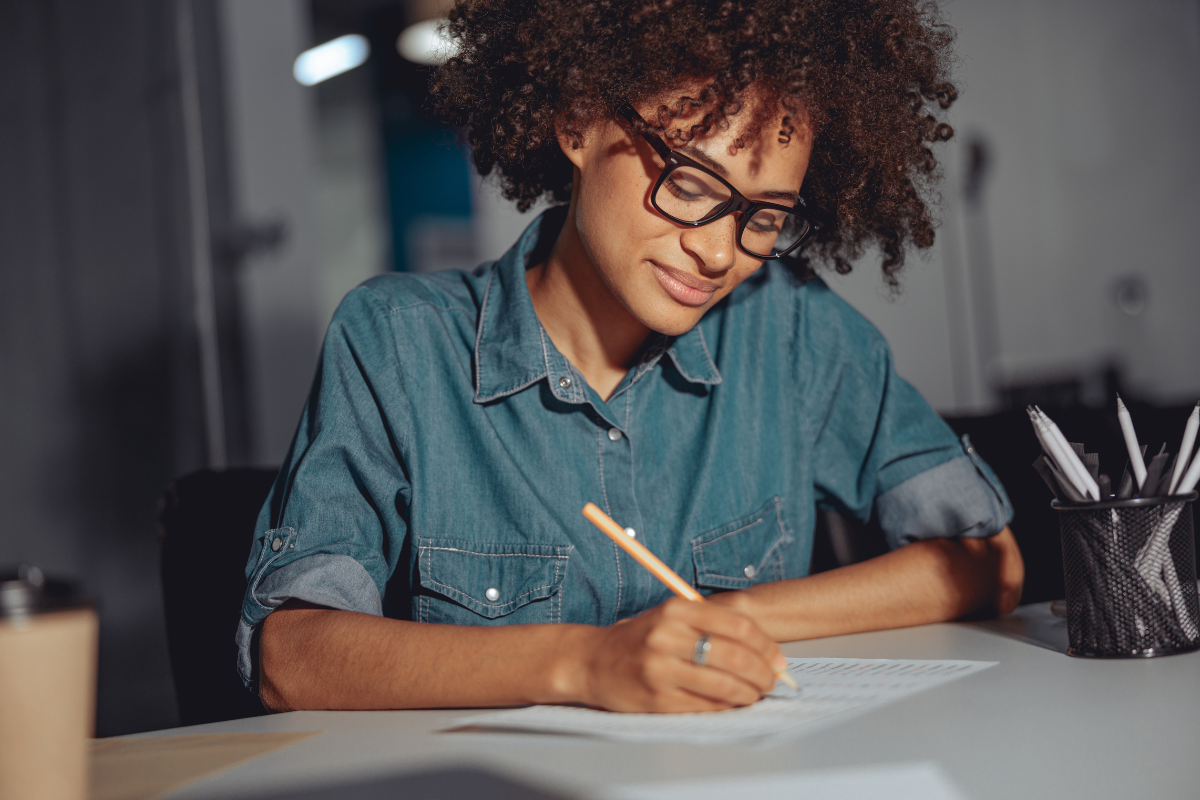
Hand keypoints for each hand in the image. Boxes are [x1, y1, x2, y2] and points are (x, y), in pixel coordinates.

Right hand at [571, 597, 786, 712]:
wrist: (593, 660)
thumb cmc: (641, 639)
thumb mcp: (672, 617)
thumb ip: (713, 626)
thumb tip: (763, 650)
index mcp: (677, 610)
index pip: (738, 626)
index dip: (766, 646)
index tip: (778, 660)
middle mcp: (667, 637)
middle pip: (735, 657)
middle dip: (763, 673)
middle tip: (772, 681)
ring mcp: (661, 669)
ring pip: (724, 685)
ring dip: (749, 694)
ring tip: (754, 694)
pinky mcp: (657, 699)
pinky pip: (705, 707)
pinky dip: (726, 707)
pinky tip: (731, 704)